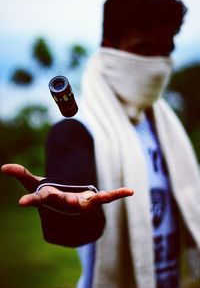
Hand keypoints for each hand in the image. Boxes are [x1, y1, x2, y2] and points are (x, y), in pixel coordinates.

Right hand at [1, 164, 133, 212]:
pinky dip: (118, 194)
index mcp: (51, 198)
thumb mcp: (38, 183)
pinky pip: (107, 198)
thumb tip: (2, 168)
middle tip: (66, 200)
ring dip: (94, 200)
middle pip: (63, 201)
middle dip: (64, 200)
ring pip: (88, 202)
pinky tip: (130, 191)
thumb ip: (22, 175)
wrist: (69, 208)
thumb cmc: (53, 195)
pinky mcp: (95, 200)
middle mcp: (66, 203)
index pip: (39, 199)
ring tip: (98, 197)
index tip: (23, 202)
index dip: (31, 200)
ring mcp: (82, 203)